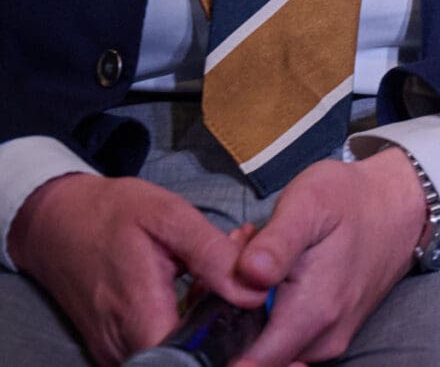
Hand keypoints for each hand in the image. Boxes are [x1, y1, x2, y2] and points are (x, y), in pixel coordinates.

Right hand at [7, 172, 263, 365]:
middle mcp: (121, 344)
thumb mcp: (169, 217)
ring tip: (217, 279)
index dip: (227, 346)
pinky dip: (183, 326)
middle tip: (240, 284)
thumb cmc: (113, 213)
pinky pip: (157, 350)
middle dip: (222, 328)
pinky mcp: (112, 348)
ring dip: (204, 327)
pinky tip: (196, 291)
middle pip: (188, 360)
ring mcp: (113, 351)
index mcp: (138, 312)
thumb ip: (213, 257)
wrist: (58, 222)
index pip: (190, 361)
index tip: (250, 313)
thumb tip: (256, 292)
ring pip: (174, 356)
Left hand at [230, 149, 425, 366]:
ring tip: (256, 261)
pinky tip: (274, 276)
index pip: (245, 365)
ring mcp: (330, 341)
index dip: (215, 336)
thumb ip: (276, 242)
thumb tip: (248, 275)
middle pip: (251, 353)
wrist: (402, 203)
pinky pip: (288, 340)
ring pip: (268, 347)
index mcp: (311, 315)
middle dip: (230, 316)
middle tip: (236, 261)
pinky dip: (270, 315)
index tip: (213, 293)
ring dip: (249, 314)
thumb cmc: (351, 199)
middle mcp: (322, 341)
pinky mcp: (333, 335)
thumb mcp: (309, 203)